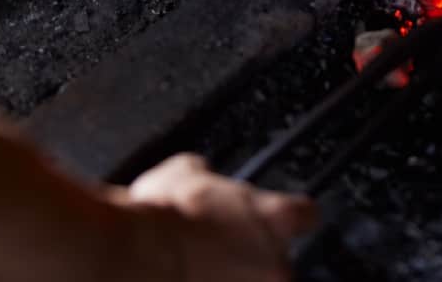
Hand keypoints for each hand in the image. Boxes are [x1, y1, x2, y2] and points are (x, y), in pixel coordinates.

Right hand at [117, 154, 317, 281]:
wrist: (135, 260)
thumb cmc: (161, 219)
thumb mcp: (183, 173)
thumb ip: (205, 174)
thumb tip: (199, 171)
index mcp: (275, 218)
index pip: (305, 215)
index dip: (288, 217)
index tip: (275, 220)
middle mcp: (276, 263)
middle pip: (280, 263)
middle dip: (253, 261)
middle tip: (220, 255)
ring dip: (233, 281)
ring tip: (198, 272)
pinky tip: (186, 280)